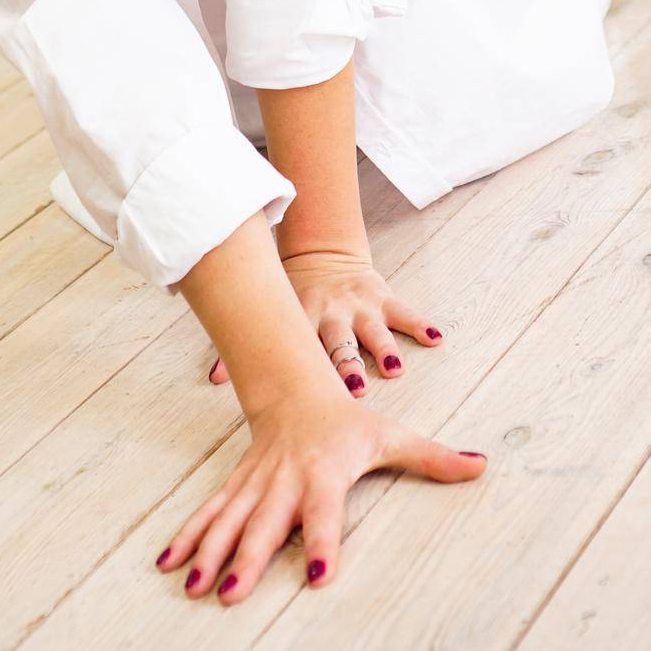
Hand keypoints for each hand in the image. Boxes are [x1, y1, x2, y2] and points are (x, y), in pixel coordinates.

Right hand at [156, 378, 486, 602]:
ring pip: (229, 520)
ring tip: (194, 586)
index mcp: (324, 473)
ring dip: (209, 552)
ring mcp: (256, 485)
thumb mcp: (391, 435)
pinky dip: (188, 536)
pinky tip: (168, 562)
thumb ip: (434, 458)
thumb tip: (482, 465)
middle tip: (230, 593)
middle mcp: (285, 482)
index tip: (316, 574)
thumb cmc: (348, 421)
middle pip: (264, 524)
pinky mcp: (238, 486)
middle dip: (247, 559)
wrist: (295, 387)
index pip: (323, 513)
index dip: (320, 542)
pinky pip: (210, 513)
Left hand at [207, 246, 444, 396]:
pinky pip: (404, 311)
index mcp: (303, 321)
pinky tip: (435, 338)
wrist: (322, 254)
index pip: (305, 347)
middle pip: (341, 343)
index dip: (308, 370)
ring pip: (374, 330)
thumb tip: (215, 380)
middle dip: (348, 365)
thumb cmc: (294, 296)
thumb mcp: (274, 315)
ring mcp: (360, 305)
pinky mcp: (382, 296)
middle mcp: (333, 314)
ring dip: (385, 349)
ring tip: (394, 368)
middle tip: (355, 389)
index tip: (316, 396)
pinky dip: (420, 324)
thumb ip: (246, 347)